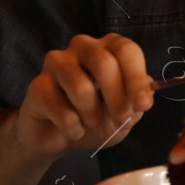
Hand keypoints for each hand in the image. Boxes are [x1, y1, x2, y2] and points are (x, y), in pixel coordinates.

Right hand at [15, 33, 154, 158]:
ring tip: (91, 123)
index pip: (127, 50)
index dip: (137, 78)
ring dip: (93, 116)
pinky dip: (73, 128)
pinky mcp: (37, 85)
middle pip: (104, 63)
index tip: (144, 104)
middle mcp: (81, 47)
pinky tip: (73, 130)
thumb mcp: (123, 113)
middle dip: (117, 98)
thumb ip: (135, 100)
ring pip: (81, 88)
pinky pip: (61, 110)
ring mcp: (56, 63)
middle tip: (121, 119)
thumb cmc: (94, 118)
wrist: (57, 137)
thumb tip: (147, 89)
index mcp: (107, 47)